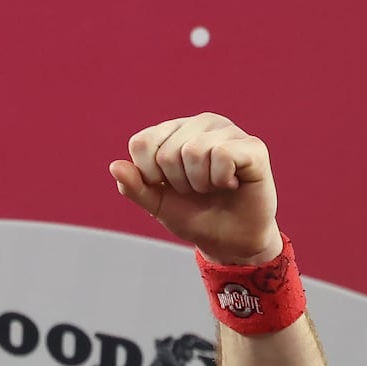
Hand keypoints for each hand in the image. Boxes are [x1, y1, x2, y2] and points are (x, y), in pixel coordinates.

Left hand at [109, 114, 280, 264]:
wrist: (230, 240)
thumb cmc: (195, 216)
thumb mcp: (157, 205)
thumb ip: (135, 187)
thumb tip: (114, 166)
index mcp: (174, 131)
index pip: (142, 143)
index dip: (149, 175)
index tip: (168, 186)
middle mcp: (201, 123)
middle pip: (167, 152)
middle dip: (177, 183)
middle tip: (196, 189)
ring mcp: (228, 130)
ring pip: (193, 151)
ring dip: (199, 183)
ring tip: (213, 186)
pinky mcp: (252, 145)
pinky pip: (222, 155)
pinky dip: (221, 179)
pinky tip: (232, 183)